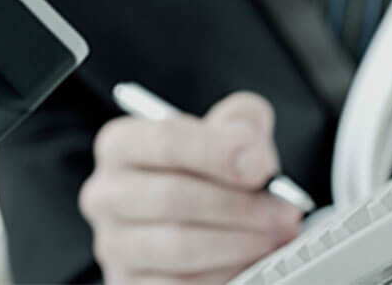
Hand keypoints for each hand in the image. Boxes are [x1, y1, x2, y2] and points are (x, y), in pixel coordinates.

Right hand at [79, 92, 301, 283]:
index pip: (166, 141)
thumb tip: (253, 162)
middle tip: (285, 210)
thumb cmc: (208, 164)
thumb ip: (242, 124)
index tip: (261, 167)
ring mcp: (113, 244)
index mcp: (121, 144)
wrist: (195, 205)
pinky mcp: (129, 284)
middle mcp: (106, 193)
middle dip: (239, 205)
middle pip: (172, 197)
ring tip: (278, 235)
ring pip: (179, 246)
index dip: (218, 153)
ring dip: (240, 242)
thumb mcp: (226, 127)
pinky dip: (226, 274)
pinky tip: (253, 260)